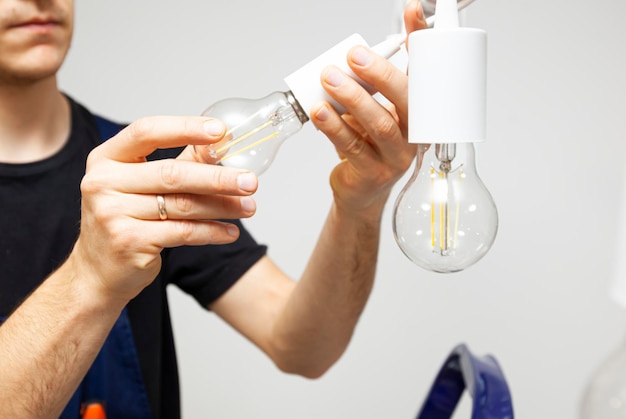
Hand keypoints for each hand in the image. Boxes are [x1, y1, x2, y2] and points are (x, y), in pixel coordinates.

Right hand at [70, 116, 257, 302]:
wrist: (97, 273)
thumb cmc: (124, 221)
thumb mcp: (142, 184)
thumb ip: (180, 162)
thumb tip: (220, 142)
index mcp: (105, 159)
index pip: (146, 131)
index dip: (185, 127)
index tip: (221, 131)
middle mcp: (103, 183)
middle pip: (172, 173)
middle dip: (218, 177)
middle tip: (251, 181)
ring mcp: (113, 213)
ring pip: (183, 205)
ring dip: (223, 206)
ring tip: (249, 207)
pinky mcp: (129, 242)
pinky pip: (183, 232)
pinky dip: (212, 231)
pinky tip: (230, 231)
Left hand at [310, 0, 427, 215]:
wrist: (360, 189)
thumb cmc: (368, 144)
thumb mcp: (373, 108)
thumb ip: (367, 82)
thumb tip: (352, 50)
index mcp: (420, 112)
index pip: (425, 72)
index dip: (419, 40)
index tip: (413, 10)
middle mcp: (414, 134)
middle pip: (406, 100)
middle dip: (379, 74)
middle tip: (354, 56)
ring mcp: (396, 156)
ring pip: (379, 124)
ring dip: (352, 99)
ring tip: (328, 80)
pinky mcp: (373, 173)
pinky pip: (353, 147)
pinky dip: (334, 126)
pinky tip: (319, 112)